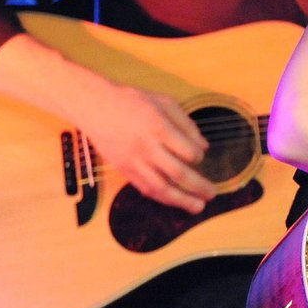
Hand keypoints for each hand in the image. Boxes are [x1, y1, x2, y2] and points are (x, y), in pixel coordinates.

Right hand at [81, 83, 214, 213]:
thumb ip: (186, 124)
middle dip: (198, 186)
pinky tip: (174, 201)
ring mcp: (133, 161)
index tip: (200, 156)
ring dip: (181, 200)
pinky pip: (145, 188)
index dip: (198, 157)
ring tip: (198, 207)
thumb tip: (204, 147)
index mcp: (159, 128)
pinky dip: (161, 197)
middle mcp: (147, 147)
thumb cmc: (133, 101)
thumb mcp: (164, 102)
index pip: (187, 151)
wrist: (95, 106)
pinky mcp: (123, 169)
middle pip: (177, 173)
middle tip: (212, 194)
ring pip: (160, 187)